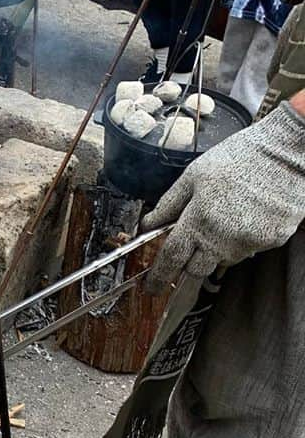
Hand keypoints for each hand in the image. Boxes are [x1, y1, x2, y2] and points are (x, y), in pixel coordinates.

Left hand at [142, 103, 304, 292]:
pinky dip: (243, 239)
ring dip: (218, 249)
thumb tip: (148, 224)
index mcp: (199, 219)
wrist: (289, 150)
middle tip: (195, 243)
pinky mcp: (273, 240)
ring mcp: (250, 241)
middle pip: (197, 269)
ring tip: (228, 217)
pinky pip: (249, 249)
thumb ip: (168, 204)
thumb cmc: (242, 157)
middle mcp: (224, 237)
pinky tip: (248, 215)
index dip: (159, 277)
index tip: (153, 287)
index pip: (172, 259)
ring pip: (224, 260)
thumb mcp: (195, 175)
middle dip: (190, 264)